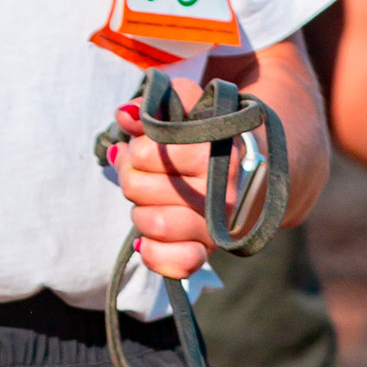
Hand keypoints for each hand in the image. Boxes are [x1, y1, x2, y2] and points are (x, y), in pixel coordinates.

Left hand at [111, 91, 216, 280]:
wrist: (241, 167)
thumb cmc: (203, 136)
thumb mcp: (185, 106)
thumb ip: (154, 103)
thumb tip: (125, 115)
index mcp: (216, 150)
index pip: (147, 152)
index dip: (137, 149)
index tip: (146, 147)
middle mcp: (221, 191)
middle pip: (139, 188)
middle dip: (132, 178)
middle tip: (147, 175)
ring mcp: (216, 225)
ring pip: (152, 224)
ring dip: (140, 213)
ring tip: (152, 202)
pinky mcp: (208, 252)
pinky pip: (175, 263)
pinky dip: (153, 254)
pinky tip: (148, 239)